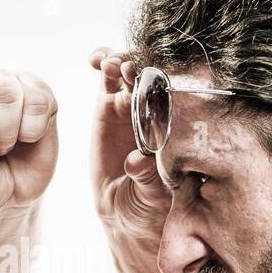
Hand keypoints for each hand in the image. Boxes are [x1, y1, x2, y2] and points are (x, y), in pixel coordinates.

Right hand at [90, 47, 170, 243]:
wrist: (126, 213)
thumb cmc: (151, 205)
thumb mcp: (152, 195)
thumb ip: (147, 177)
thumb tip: (139, 160)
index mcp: (175, 129)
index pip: (176, 97)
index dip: (168, 81)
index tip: (158, 75)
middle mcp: (156, 114)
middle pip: (153, 77)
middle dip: (142, 66)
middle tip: (129, 68)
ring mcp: (132, 108)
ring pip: (130, 72)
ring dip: (121, 61)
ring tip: (110, 64)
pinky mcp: (108, 108)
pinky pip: (107, 80)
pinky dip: (103, 63)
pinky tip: (96, 59)